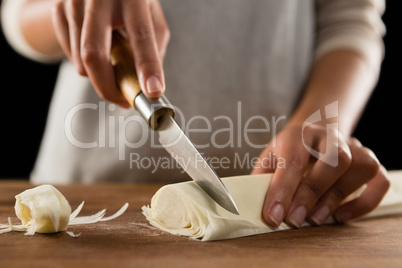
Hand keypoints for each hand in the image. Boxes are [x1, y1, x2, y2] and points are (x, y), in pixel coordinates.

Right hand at [51, 0, 169, 106]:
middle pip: (94, 53)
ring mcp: (75, 2)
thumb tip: (149, 86)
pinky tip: (98, 49)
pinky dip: (87, 64)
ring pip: (81, 60)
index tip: (152, 91)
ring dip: (100, 75)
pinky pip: (71, 55)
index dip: (147, 66)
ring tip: (113, 64)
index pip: (140, 35)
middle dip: (108, 87)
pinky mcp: (59, 10)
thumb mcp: (151, 16)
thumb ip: (154, 47)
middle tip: (122, 100)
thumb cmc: (131, 2)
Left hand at [252, 123, 389, 227]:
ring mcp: (353, 146)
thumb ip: (262, 179)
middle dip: (313, 193)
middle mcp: (329, 136)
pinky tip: (341, 215)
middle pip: (335, 160)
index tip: (274, 216)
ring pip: (360, 166)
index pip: (294, 159)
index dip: (283, 190)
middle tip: (295, 220)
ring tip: (316, 218)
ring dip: (338, 197)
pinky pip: (379, 180)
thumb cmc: (288, 150)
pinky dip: (364, 202)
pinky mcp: (369, 160)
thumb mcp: (269, 158)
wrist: (313, 132)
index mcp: (298, 133)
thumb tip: (254, 208)